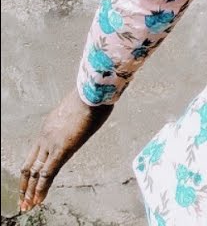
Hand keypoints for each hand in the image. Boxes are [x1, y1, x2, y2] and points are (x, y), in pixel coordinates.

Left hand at [19, 88, 112, 211]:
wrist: (92, 91)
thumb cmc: (93, 96)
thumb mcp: (80, 109)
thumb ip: (78, 118)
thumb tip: (88, 116)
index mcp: (49, 127)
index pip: (35, 154)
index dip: (30, 170)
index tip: (30, 182)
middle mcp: (45, 137)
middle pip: (30, 165)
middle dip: (25, 185)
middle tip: (23, 201)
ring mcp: (51, 143)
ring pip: (35, 173)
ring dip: (31, 192)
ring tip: (27, 206)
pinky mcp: (61, 149)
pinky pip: (48, 173)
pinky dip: (40, 189)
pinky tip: (37, 200)